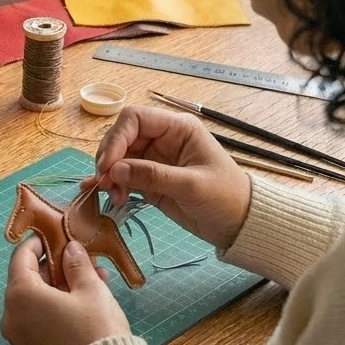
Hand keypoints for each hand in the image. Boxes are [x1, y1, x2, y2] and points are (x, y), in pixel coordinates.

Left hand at [1, 237, 129, 344]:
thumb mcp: (91, 290)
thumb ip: (77, 265)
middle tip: (80, 263)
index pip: (21, 257)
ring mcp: (17, 340)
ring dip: (58, 292)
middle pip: (27, 282)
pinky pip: (37, 325)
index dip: (38, 244)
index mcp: (20, 295)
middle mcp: (10, 317)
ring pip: (34, 305)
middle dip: (54, 270)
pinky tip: (82, 309)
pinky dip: (53, 313)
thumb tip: (69, 249)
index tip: (54, 238)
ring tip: (91, 284)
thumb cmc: (96, 332)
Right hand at [92, 105, 251, 250]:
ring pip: (118, 158)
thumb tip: (114, 170)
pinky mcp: (149, 179)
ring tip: (113, 196)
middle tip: (105, 183)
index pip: (135, 119)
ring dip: (109, 175)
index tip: (107, 165)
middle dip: (109, 159)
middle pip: (121, 137)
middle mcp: (162, 138)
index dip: (116, 138)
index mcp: (177, 128)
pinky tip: (106, 195)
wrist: (239, 225)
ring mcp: (154, 159)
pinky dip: (112, 184)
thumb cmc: (225, 197)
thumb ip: (153, 175)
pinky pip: (122, 176)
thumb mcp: (192, 185)